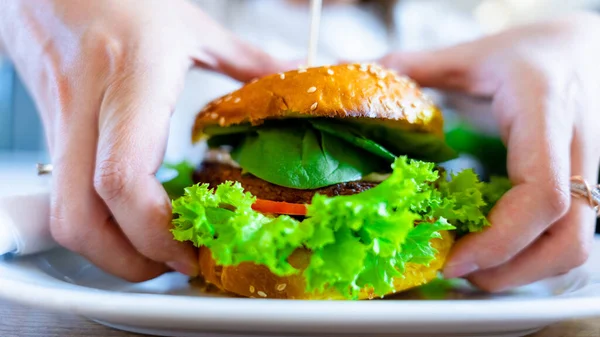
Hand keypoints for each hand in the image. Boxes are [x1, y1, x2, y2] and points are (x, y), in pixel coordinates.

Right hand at [0, 0, 287, 280]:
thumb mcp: (192, 27)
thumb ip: (247, 61)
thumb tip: (292, 76)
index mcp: (131, 80)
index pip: (123, 179)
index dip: (154, 233)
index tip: (190, 250)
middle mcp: (89, 110)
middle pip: (82, 219)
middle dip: (127, 262)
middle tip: (173, 263)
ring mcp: (62, 126)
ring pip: (63, 216)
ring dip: (109, 250)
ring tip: (155, 249)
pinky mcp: (54, 135)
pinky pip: (67, 196)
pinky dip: (100, 222)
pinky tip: (133, 216)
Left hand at [380, 13, 599, 290]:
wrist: (584, 52)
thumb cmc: (530, 53)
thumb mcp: (473, 54)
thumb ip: (418, 67)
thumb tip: (369, 78)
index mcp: (545, 113)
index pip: (542, 193)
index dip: (498, 239)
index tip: (453, 257)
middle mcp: (576, 151)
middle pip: (568, 239)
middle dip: (510, 270)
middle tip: (456, 268)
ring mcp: (586, 174)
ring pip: (574, 246)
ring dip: (522, 271)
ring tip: (471, 264)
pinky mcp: (581, 188)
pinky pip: (567, 237)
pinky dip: (530, 256)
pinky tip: (492, 247)